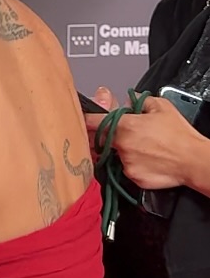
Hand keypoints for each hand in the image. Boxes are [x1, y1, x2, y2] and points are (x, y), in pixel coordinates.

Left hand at [86, 94, 203, 190]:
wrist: (193, 160)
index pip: (93, 121)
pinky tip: (148, 160)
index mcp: (125, 126)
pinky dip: (133, 165)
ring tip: (145, 148)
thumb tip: (128, 102)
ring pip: (115, 155)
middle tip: (128, 135)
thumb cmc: (179, 135)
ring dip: (123, 151)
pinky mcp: (133, 177)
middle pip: (102, 140)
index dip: (87, 119)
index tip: (84, 120)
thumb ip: (139, 101)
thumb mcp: (161, 106)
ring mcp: (125, 163)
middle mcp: (121, 145)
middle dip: (108, 136)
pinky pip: (127, 169)